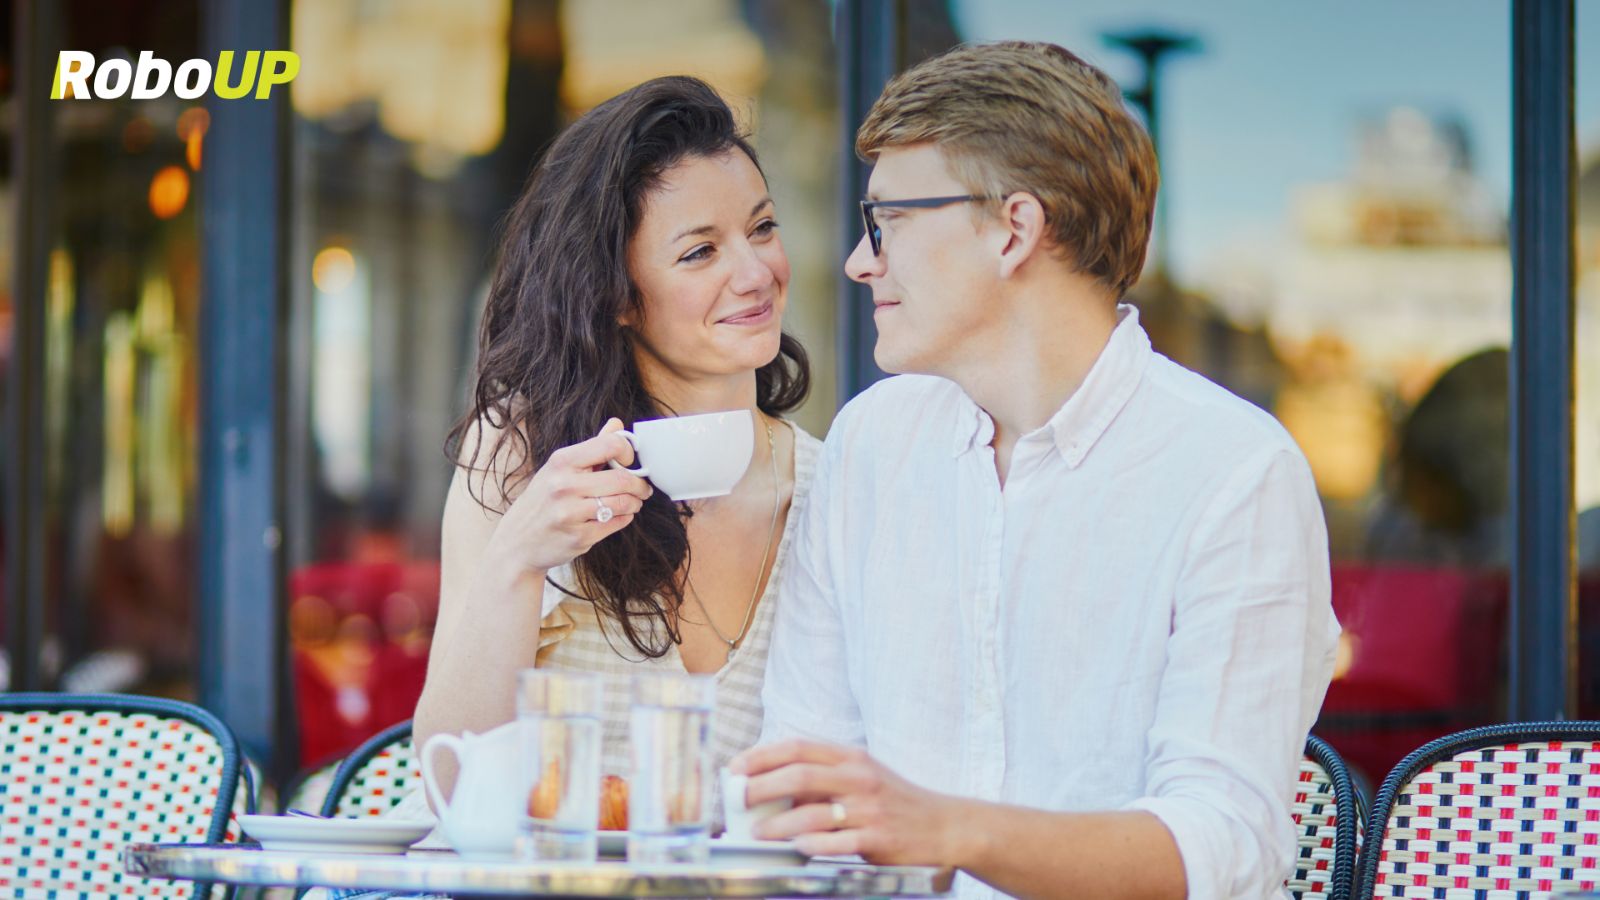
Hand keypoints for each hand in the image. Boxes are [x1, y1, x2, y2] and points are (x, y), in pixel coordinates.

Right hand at [485, 418, 652, 573]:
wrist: (517, 541)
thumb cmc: (542, 501)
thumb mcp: (559, 468)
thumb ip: (592, 447)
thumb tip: (617, 424)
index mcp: (561, 462)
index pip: (609, 445)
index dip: (628, 452)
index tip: (630, 461)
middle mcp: (564, 485)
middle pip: (622, 478)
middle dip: (639, 484)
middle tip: (642, 488)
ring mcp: (571, 513)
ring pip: (623, 503)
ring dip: (635, 502)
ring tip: (633, 502)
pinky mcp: (579, 537)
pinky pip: (617, 523)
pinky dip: (625, 518)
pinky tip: (619, 515)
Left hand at [730, 739, 967, 868]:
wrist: (944, 825)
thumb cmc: (893, 801)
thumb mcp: (862, 777)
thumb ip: (823, 778)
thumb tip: (769, 786)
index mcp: (851, 757)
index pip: (798, 747)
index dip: (762, 756)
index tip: (736, 768)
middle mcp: (859, 777)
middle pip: (800, 775)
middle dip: (762, 787)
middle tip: (739, 800)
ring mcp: (869, 808)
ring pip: (812, 813)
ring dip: (778, 825)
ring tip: (758, 833)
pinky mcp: (878, 837)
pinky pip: (836, 842)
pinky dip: (810, 846)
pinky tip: (796, 848)